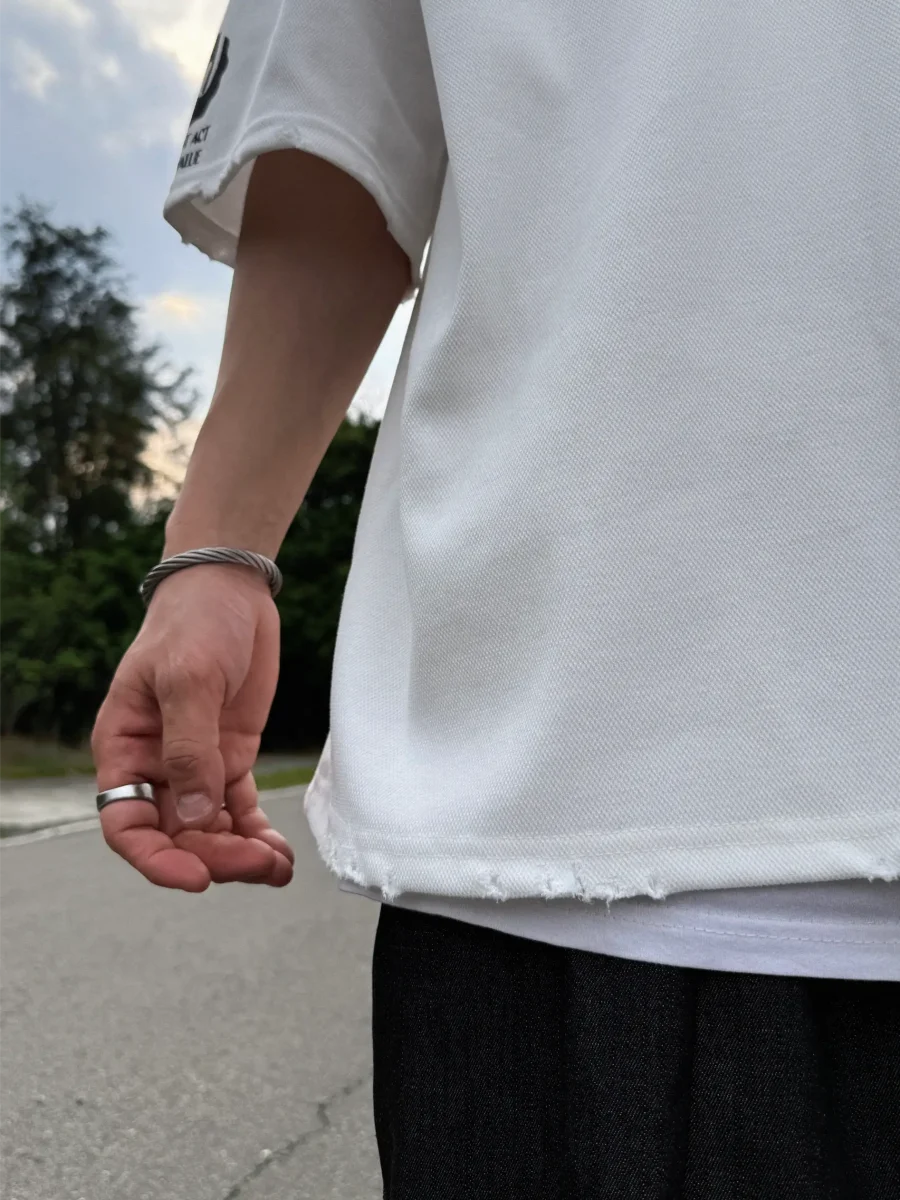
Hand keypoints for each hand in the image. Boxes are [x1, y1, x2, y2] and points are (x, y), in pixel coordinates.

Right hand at [91, 564, 293, 891]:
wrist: (230, 590)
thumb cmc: (194, 623)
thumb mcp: (189, 679)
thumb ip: (190, 749)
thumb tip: (193, 816)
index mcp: (124, 748)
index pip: (126, 824)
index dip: (155, 858)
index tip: (195, 877)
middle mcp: (156, 766)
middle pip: (176, 833)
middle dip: (214, 856)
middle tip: (256, 864)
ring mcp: (196, 764)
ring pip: (210, 829)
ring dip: (241, 854)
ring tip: (277, 868)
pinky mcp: (231, 757)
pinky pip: (239, 809)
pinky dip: (257, 834)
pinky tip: (279, 854)